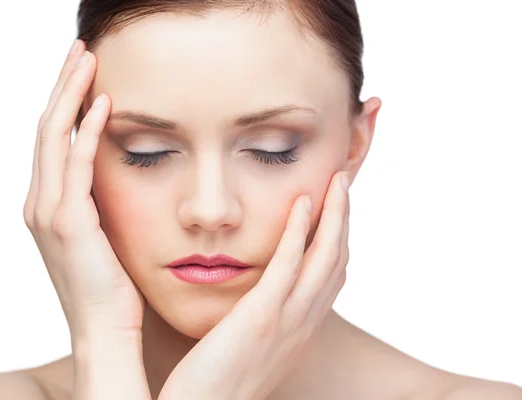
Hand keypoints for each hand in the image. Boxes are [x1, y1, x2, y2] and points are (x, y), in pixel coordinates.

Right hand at [22, 40, 149, 398]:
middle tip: (81, 50)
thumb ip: (101, 202)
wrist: (107, 330)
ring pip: (52, 137)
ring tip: (88, 60)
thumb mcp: (103, 236)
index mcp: (49, 205)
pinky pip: (75, 165)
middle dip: (62, 85)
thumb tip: (118, 172)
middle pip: (45, 128)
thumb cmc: (114, 287)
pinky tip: (104, 102)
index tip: (85, 71)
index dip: (64, 101)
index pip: (51, 139)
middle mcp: (40, 204)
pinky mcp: (69, 225)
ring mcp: (49, 213)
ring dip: (70, 95)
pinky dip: (86, 130)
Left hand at [158, 171, 349, 399]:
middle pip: (338, 260)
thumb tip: (260, 298)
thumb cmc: (218, 384)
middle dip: (345, 218)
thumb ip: (263, 319)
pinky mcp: (262, 316)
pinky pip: (289, 264)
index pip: (332, 277)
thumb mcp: (253, 348)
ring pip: (325, 257)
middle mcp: (304, 323)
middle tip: (343, 182)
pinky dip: (300, 230)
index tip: (337, 209)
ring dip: (334, 214)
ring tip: (336, 180)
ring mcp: (288, 320)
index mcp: (302, 329)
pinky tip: (302, 202)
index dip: (340, 239)